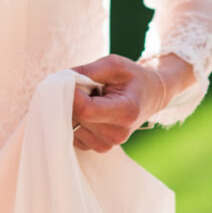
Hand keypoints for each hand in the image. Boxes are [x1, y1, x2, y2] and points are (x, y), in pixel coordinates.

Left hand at [69, 54, 191, 151]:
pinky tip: (88, 111)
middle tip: (82, 86)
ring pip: (72, 127)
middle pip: (77, 118)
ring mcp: (109, 143)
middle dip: (70, 100)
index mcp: (126, 111)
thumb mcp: (113, 64)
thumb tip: (60, 80)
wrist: (151, 95)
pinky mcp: (100, 147)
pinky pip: (74, 135)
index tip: (68, 80)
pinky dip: (74, 121)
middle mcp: (118, 133)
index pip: (86, 110)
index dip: (71, 95)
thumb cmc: (132, 77)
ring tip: (90, 99)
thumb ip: (87, 71)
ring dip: (73, 110)